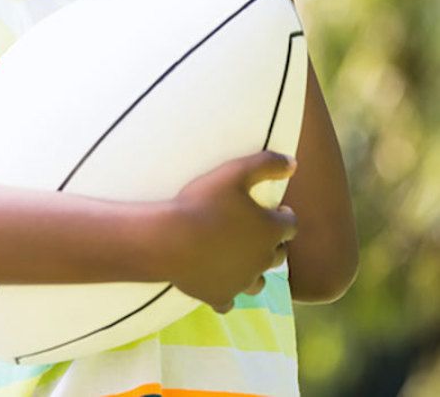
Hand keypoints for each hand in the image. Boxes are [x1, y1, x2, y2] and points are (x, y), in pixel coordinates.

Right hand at [169, 150, 297, 313]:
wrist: (170, 240)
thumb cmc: (201, 203)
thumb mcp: (234, 172)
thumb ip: (266, 164)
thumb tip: (293, 162)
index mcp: (269, 230)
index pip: (291, 225)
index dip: (285, 217)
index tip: (276, 210)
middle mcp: (262, 260)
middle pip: (279, 255)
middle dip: (273, 243)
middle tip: (258, 232)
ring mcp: (241, 282)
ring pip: (259, 281)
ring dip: (255, 270)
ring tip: (242, 259)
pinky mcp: (220, 296)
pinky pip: (229, 301)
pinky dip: (227, 293)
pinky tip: (218, 283)